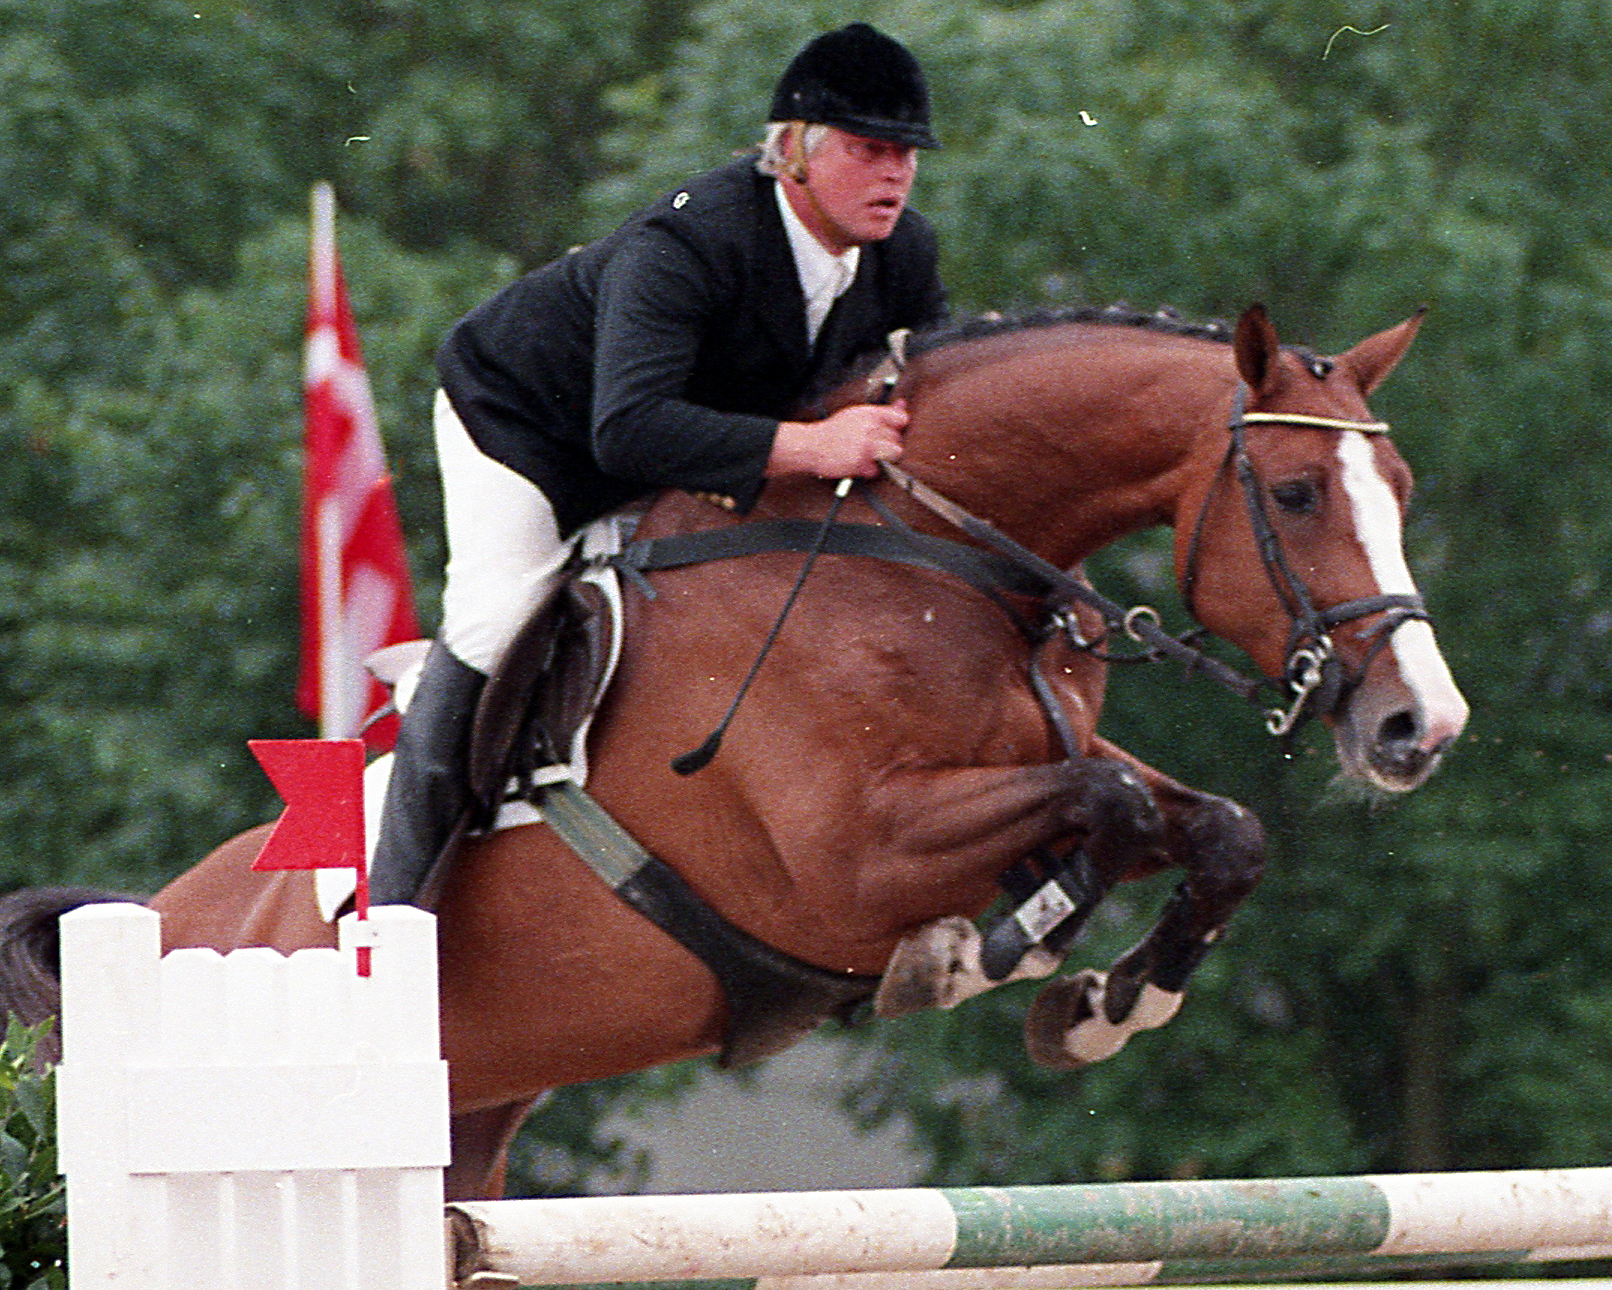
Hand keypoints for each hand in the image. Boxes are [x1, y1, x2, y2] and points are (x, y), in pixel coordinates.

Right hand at [767, 400, 908, 478]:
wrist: (811, 445)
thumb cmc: (833, 430)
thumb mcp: (857, 414)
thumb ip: (881, 412)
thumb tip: (902, 404)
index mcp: (869, 413)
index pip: (900, 418)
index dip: (898, 427)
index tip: (892, 431)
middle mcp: (870, 428)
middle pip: (897, 438)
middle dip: (888, 444)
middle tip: (874, 446)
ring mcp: (866, 446)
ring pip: (894, 453)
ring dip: (885, 457)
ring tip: (871, 456)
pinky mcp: (861, 463)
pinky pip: (876, 470)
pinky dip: (868, 470)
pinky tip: (857, 463)